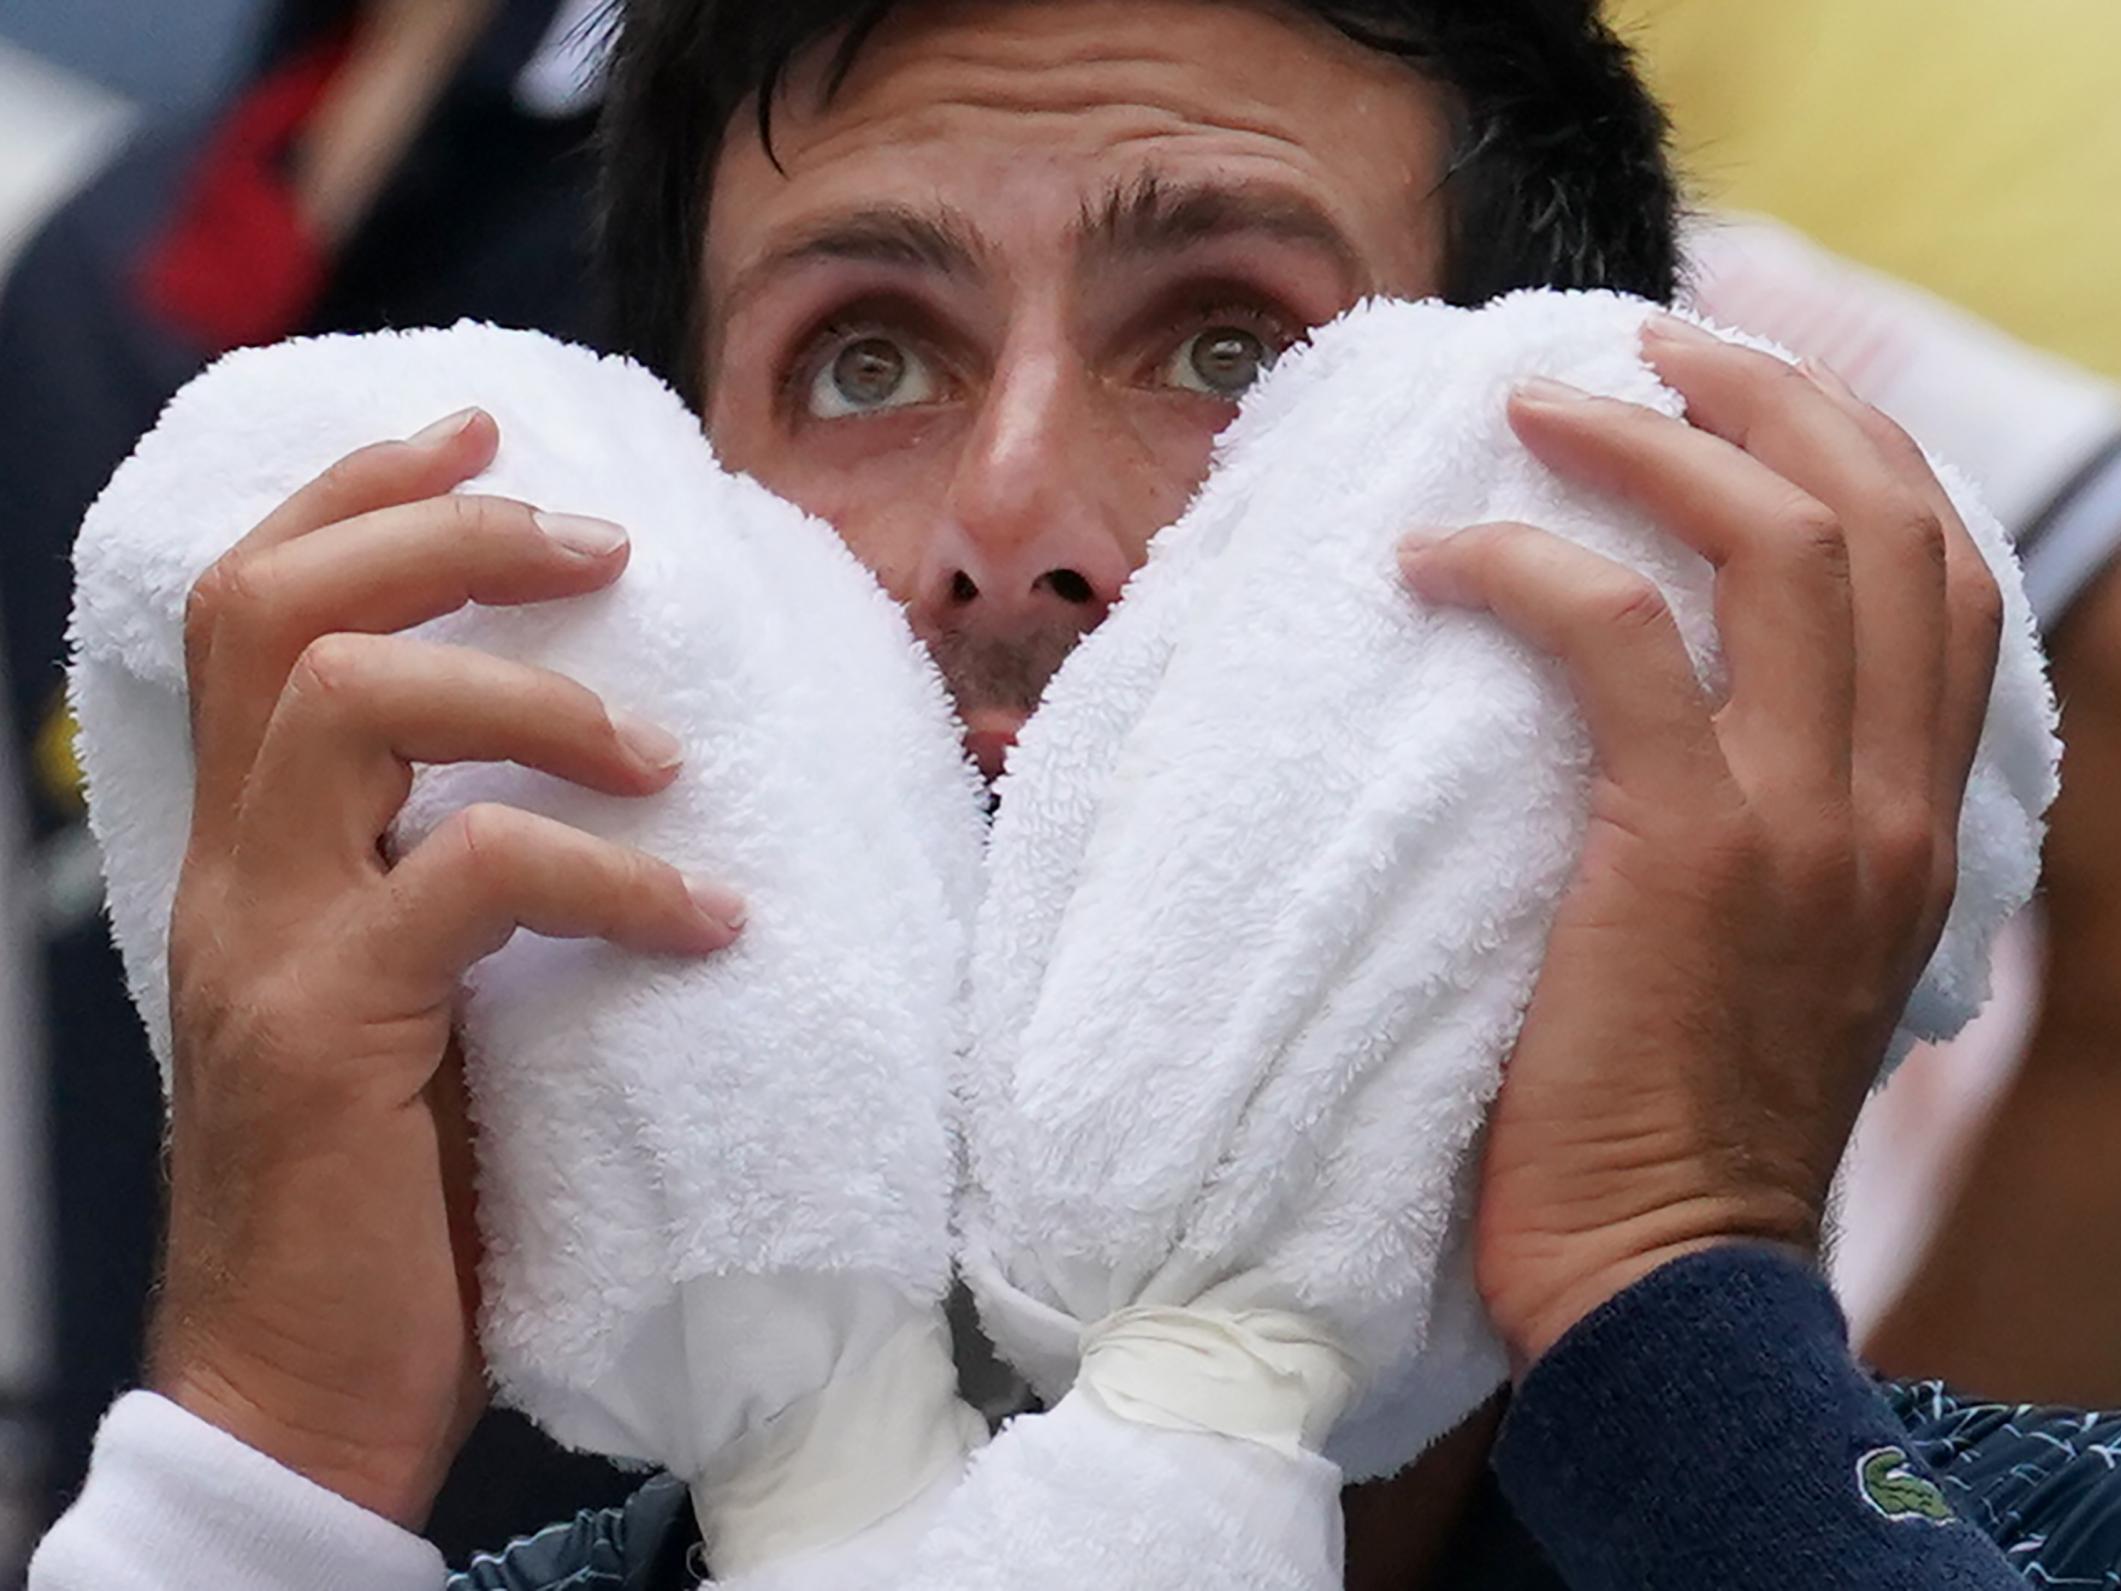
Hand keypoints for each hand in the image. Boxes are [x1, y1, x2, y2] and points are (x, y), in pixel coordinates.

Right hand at [154, 408, 745, 1525]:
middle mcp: (238, 873)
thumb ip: (452, 881)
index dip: (364, 495)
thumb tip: (607, 778)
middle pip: (284, 610)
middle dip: (444, 533)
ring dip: (526, 689)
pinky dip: (608, 876)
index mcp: (259, 851)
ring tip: (663, 749)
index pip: (260, 610)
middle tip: (600, 538)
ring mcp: (267, 946)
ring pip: (349, 702)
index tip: (485, 428)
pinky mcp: (330, 1034)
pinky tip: (707, 919)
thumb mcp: (419, 1000)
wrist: (301, 1391)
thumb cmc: (391, 1193)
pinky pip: (470, 881)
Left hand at [1399, 318, 2003, 1369]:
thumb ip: (1786, 836)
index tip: (1748, 393)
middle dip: (1770, 397)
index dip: (1858, 449)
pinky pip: (1614, 636)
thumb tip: (1687, 719)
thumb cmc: (1687, 1128)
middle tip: (1648, 348)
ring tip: (1538, 404)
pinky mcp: (1681, 850)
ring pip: (1774, 545)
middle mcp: (1891, 802)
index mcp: (1924, 820)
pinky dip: (1524, 569)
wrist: (1669, 1282)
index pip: (1946, 572)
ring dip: (1651, 445)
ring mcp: (1802, 822)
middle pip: (1880, 516)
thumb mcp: (1786, 962)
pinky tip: (1436, 562)